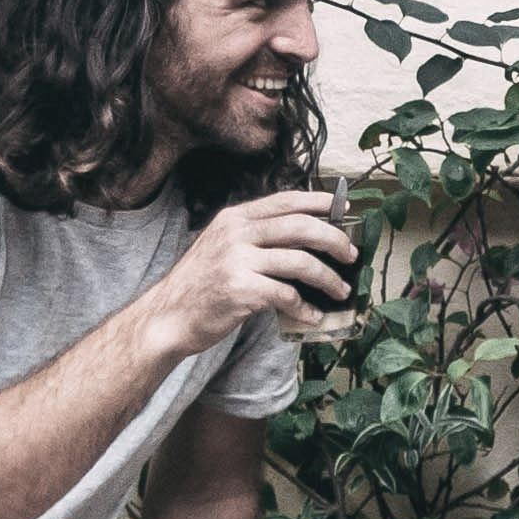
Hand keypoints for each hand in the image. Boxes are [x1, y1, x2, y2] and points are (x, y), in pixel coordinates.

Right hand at [158, 190, 353, 355]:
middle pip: (301, 227)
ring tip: (339, 290)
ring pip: (300, 262)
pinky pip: (287, 296)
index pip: (286, 200)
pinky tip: (313, 315)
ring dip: (327, 278)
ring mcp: (237, 261)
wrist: (167, 318)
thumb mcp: (221, 246)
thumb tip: (306, 235)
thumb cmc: (200, 286)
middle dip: (334, 240)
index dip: (319, 203)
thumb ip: (255, 236)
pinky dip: (306, 308)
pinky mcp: (240, 290)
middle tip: (350, 255)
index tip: (343, 209)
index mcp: (234, 218)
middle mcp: (236, 233)